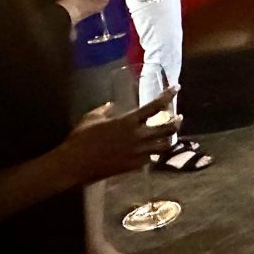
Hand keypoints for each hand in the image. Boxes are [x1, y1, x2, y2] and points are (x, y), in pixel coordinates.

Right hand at [56, 88, 181, 183]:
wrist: (75, 164)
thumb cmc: (81, 138)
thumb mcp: (91, 117)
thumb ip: (105, 110)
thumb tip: (111, 106)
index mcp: (128, 121)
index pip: (155, 106)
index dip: (168, 95)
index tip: (176, 88)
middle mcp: (138, 137)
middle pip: (167, 129)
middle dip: (176, 122)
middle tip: (179, 117)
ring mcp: (137, 153)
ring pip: (164, 147)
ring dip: (169, 139)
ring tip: (170, 135)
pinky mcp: (133, 166)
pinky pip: (150, 159)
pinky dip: (153, 153)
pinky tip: (151, 151)